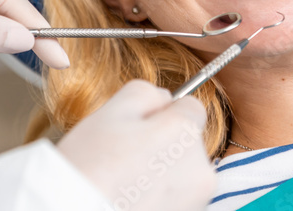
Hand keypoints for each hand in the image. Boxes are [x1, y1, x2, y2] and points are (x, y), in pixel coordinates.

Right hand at [57, 81, 215, 210]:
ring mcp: (196, 200)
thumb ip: (145, 93)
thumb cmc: (91, 169)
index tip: (138, 125)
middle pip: (185, 141)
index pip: (190, 106)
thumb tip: (163, 98)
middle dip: (161, 143)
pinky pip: (174, 196)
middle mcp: (200, 170)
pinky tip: (130, 197)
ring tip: (124, 180)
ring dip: (159, 171)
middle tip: (124, 154)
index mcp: (184, 134)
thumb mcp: (110, 112)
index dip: (162, 111)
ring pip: (180, 171)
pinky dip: (156, 194)